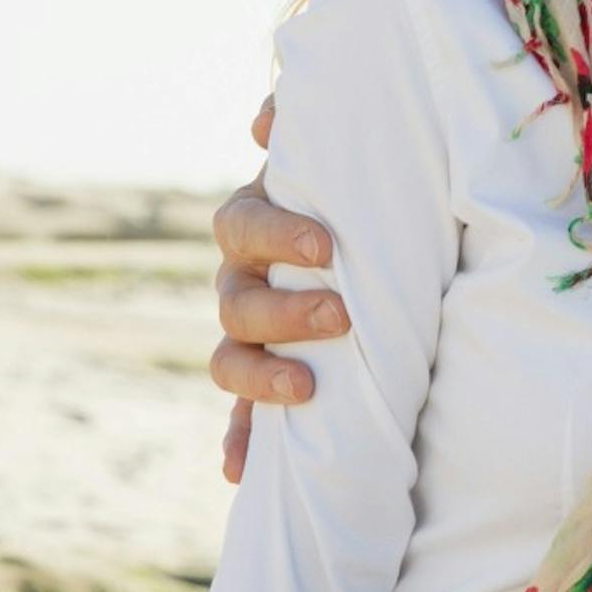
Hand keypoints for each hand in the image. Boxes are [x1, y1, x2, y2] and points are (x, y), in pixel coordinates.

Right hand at [206, 97, 344, 483]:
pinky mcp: (265, 383)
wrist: (363, 246)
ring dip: (259, 377)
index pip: (242, 226)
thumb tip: (267, 118)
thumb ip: (310, 128)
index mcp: (254, 225)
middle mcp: (240, 282)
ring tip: (305, 389)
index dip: (276, 235)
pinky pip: (241, 418)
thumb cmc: (351, 196)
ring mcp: (248, 338)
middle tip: (339, 316)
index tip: (325, 246)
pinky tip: (241, 473)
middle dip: (282, 311)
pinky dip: (241, 443)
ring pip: (228, 359)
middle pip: (235, 300)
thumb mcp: (340, 158)